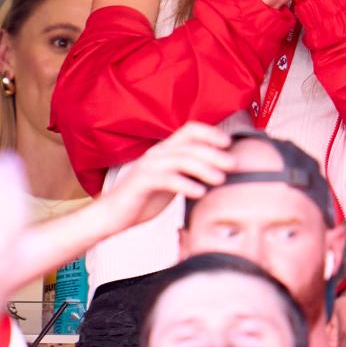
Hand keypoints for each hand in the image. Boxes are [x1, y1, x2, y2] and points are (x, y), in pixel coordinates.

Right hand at [100, 123, 234, 230]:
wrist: (111, 216)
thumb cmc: (143, 199)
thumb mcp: (171, 183)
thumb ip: (189, 174)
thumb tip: (219, 172)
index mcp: (165, 151)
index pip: (190, 130)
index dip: (210, 133)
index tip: (229, 143)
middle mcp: (157, 154)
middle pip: (190, 144)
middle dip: (214, 152)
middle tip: (234, 164)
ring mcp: (148, 166)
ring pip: (181, 159)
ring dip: (204, 168)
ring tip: (221, 179)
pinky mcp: (141, 182)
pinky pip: (167, 179)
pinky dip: (186, 184)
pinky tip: (200, 193)